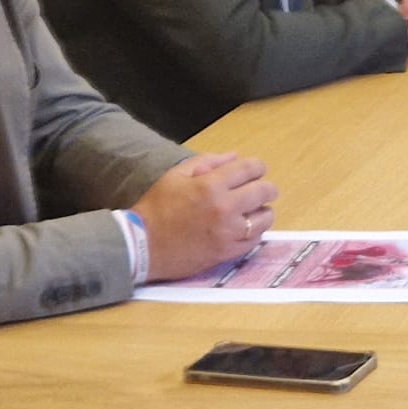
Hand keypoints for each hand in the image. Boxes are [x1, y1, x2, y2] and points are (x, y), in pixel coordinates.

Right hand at [130, 151, 277, 281]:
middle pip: (265, 191)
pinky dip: (254, 232)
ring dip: (262, 211)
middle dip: (265, 187)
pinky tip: (244, 228)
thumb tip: (234, 156)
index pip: (251, 168)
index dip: (257, 167)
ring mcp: (228, 232)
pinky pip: (255, 239)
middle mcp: (224, 207)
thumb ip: (207, 161)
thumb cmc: (156, 208)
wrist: (141, 246)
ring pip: (265, 217)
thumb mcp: (176, 175)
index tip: (256, 171)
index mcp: (211, 185)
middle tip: (260, 191)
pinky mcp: (227, 252)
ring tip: (252, 211)